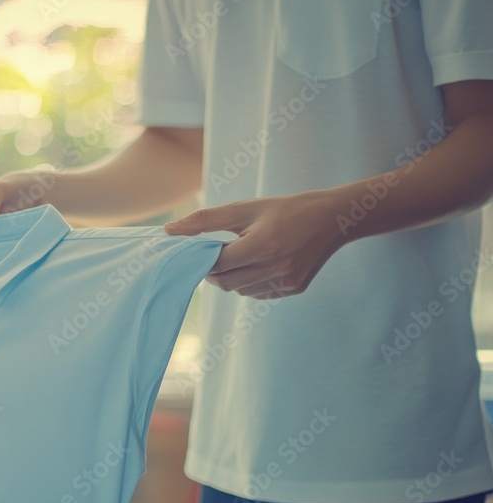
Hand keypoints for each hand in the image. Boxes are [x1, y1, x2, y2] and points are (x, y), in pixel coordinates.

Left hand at [163, 191, 347, 298]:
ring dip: (233, 278)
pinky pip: (259, 293)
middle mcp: (277, 266)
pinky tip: (259, 264)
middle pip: (226, 283)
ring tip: (242, 256)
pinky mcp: (295, 289)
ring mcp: (287, 281)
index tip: (200, 251)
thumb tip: (170, 231)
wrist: (333, 218)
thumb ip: (205, 220)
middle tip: (216, 257)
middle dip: (214, 272)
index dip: (204, 260)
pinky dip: (250, 282)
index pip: (218, 264)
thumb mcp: (245, 209)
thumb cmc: (283, 209)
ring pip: (241, 291)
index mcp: (263, 244)